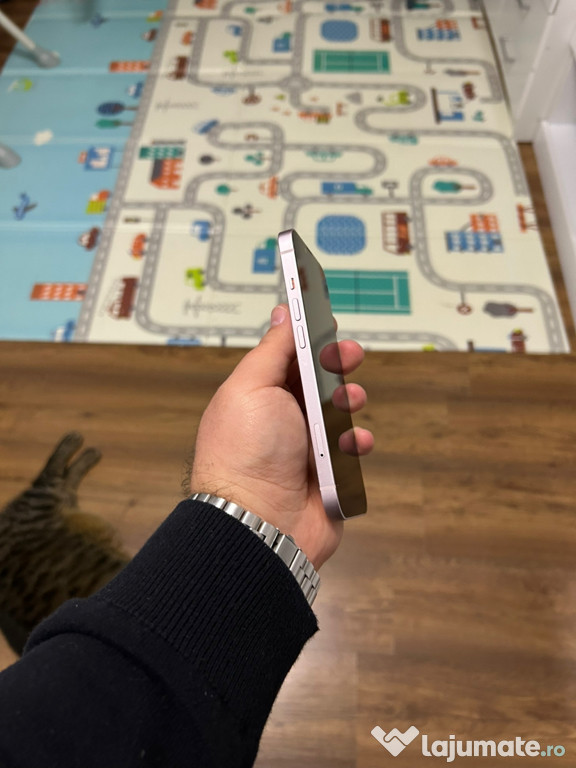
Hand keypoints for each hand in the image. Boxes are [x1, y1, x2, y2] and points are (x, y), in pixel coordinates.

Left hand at [190, 304, 373, 568]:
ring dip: (349, 400)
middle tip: (348, 354)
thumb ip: (273, 350)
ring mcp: (306, 446)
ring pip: (339, 410)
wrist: (260, 522)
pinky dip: (357, 442)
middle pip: (317, 379)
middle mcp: (281, 418)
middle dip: (336, 363)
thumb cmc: (247, 450)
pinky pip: (352, 449)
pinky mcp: (330, 472)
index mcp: (258, 395)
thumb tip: (282, 312)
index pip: (286, 357)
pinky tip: (352, 443)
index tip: (327, 319)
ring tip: (350, 401)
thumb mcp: (252, 387)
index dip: (307, 337)